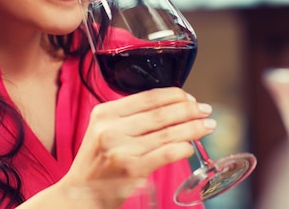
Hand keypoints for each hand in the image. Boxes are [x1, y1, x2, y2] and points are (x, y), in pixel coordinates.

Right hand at [59, 87, 214, 204]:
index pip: (147, 98)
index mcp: (105, 113)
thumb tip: (171, 107)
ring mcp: (121, 149)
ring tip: (207, 126)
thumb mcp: (104, 130)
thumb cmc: (98, 161)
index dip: (173, 96)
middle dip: (188, 110)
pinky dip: (182, 148)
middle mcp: (111, 128)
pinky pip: (165, 154)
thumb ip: (129, 117)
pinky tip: (190, 146)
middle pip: (160, 114)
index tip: (190, 97)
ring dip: (192, 128)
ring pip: (167, 133)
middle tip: (205, 110)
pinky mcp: (132, 169)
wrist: (81, 193)